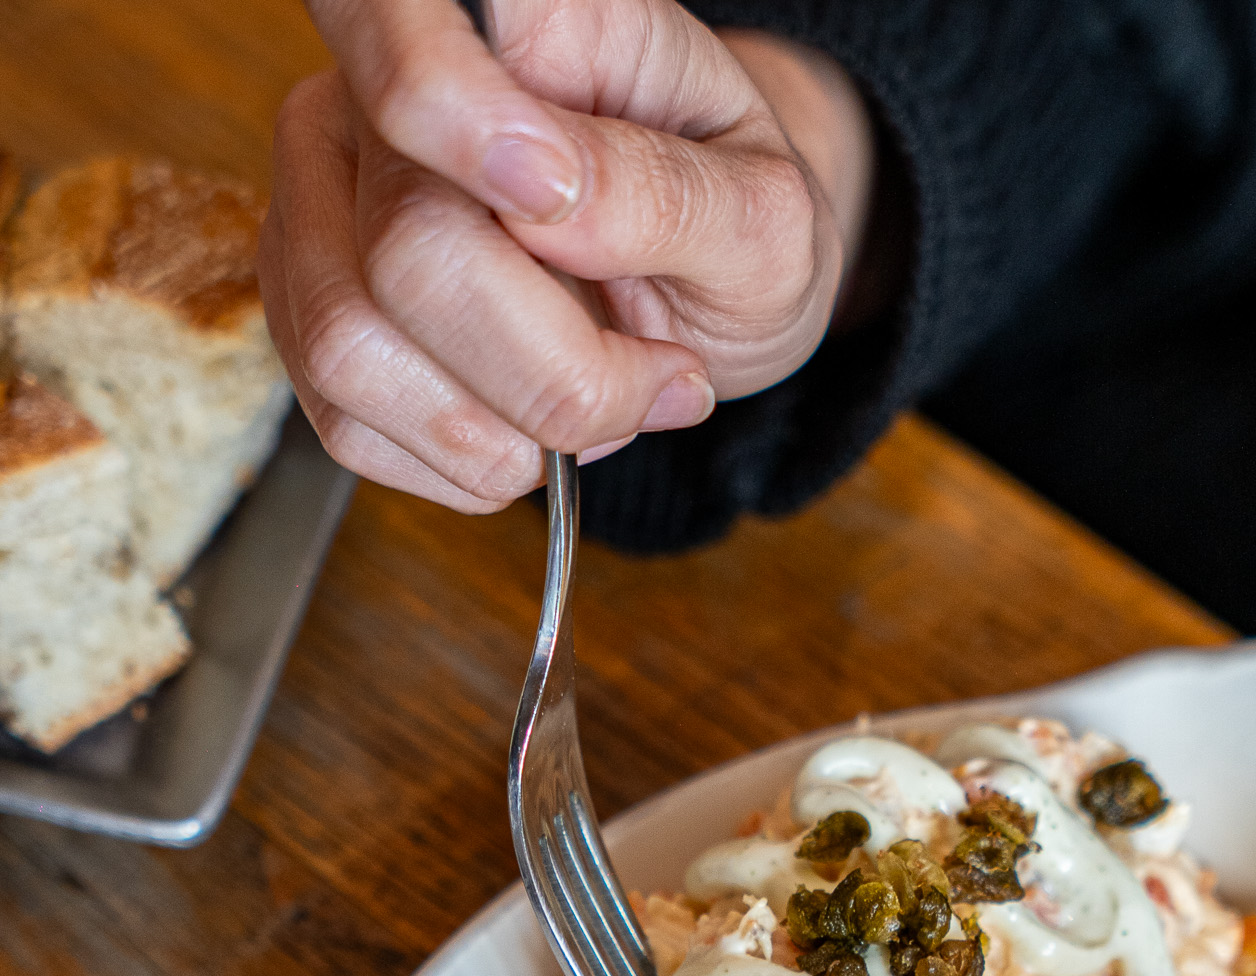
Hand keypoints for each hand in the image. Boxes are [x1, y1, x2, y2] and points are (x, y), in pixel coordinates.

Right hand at [259, 0, 876, 514]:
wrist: (702, 286)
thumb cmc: (724, 223)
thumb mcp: (760, 208)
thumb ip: (661, 195)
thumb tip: (546, 195)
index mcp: (502, 24)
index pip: (388, 13)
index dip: (442, 104)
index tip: (546, 197)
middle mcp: (376, 102)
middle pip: (401, 252)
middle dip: (550, 370)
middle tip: (654, 380)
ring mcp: (326, 211)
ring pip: (351, 351)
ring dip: (501, 432)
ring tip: (597, 412)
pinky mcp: (307, 317)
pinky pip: (348, 427)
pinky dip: (461, 465)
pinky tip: (529, 434)